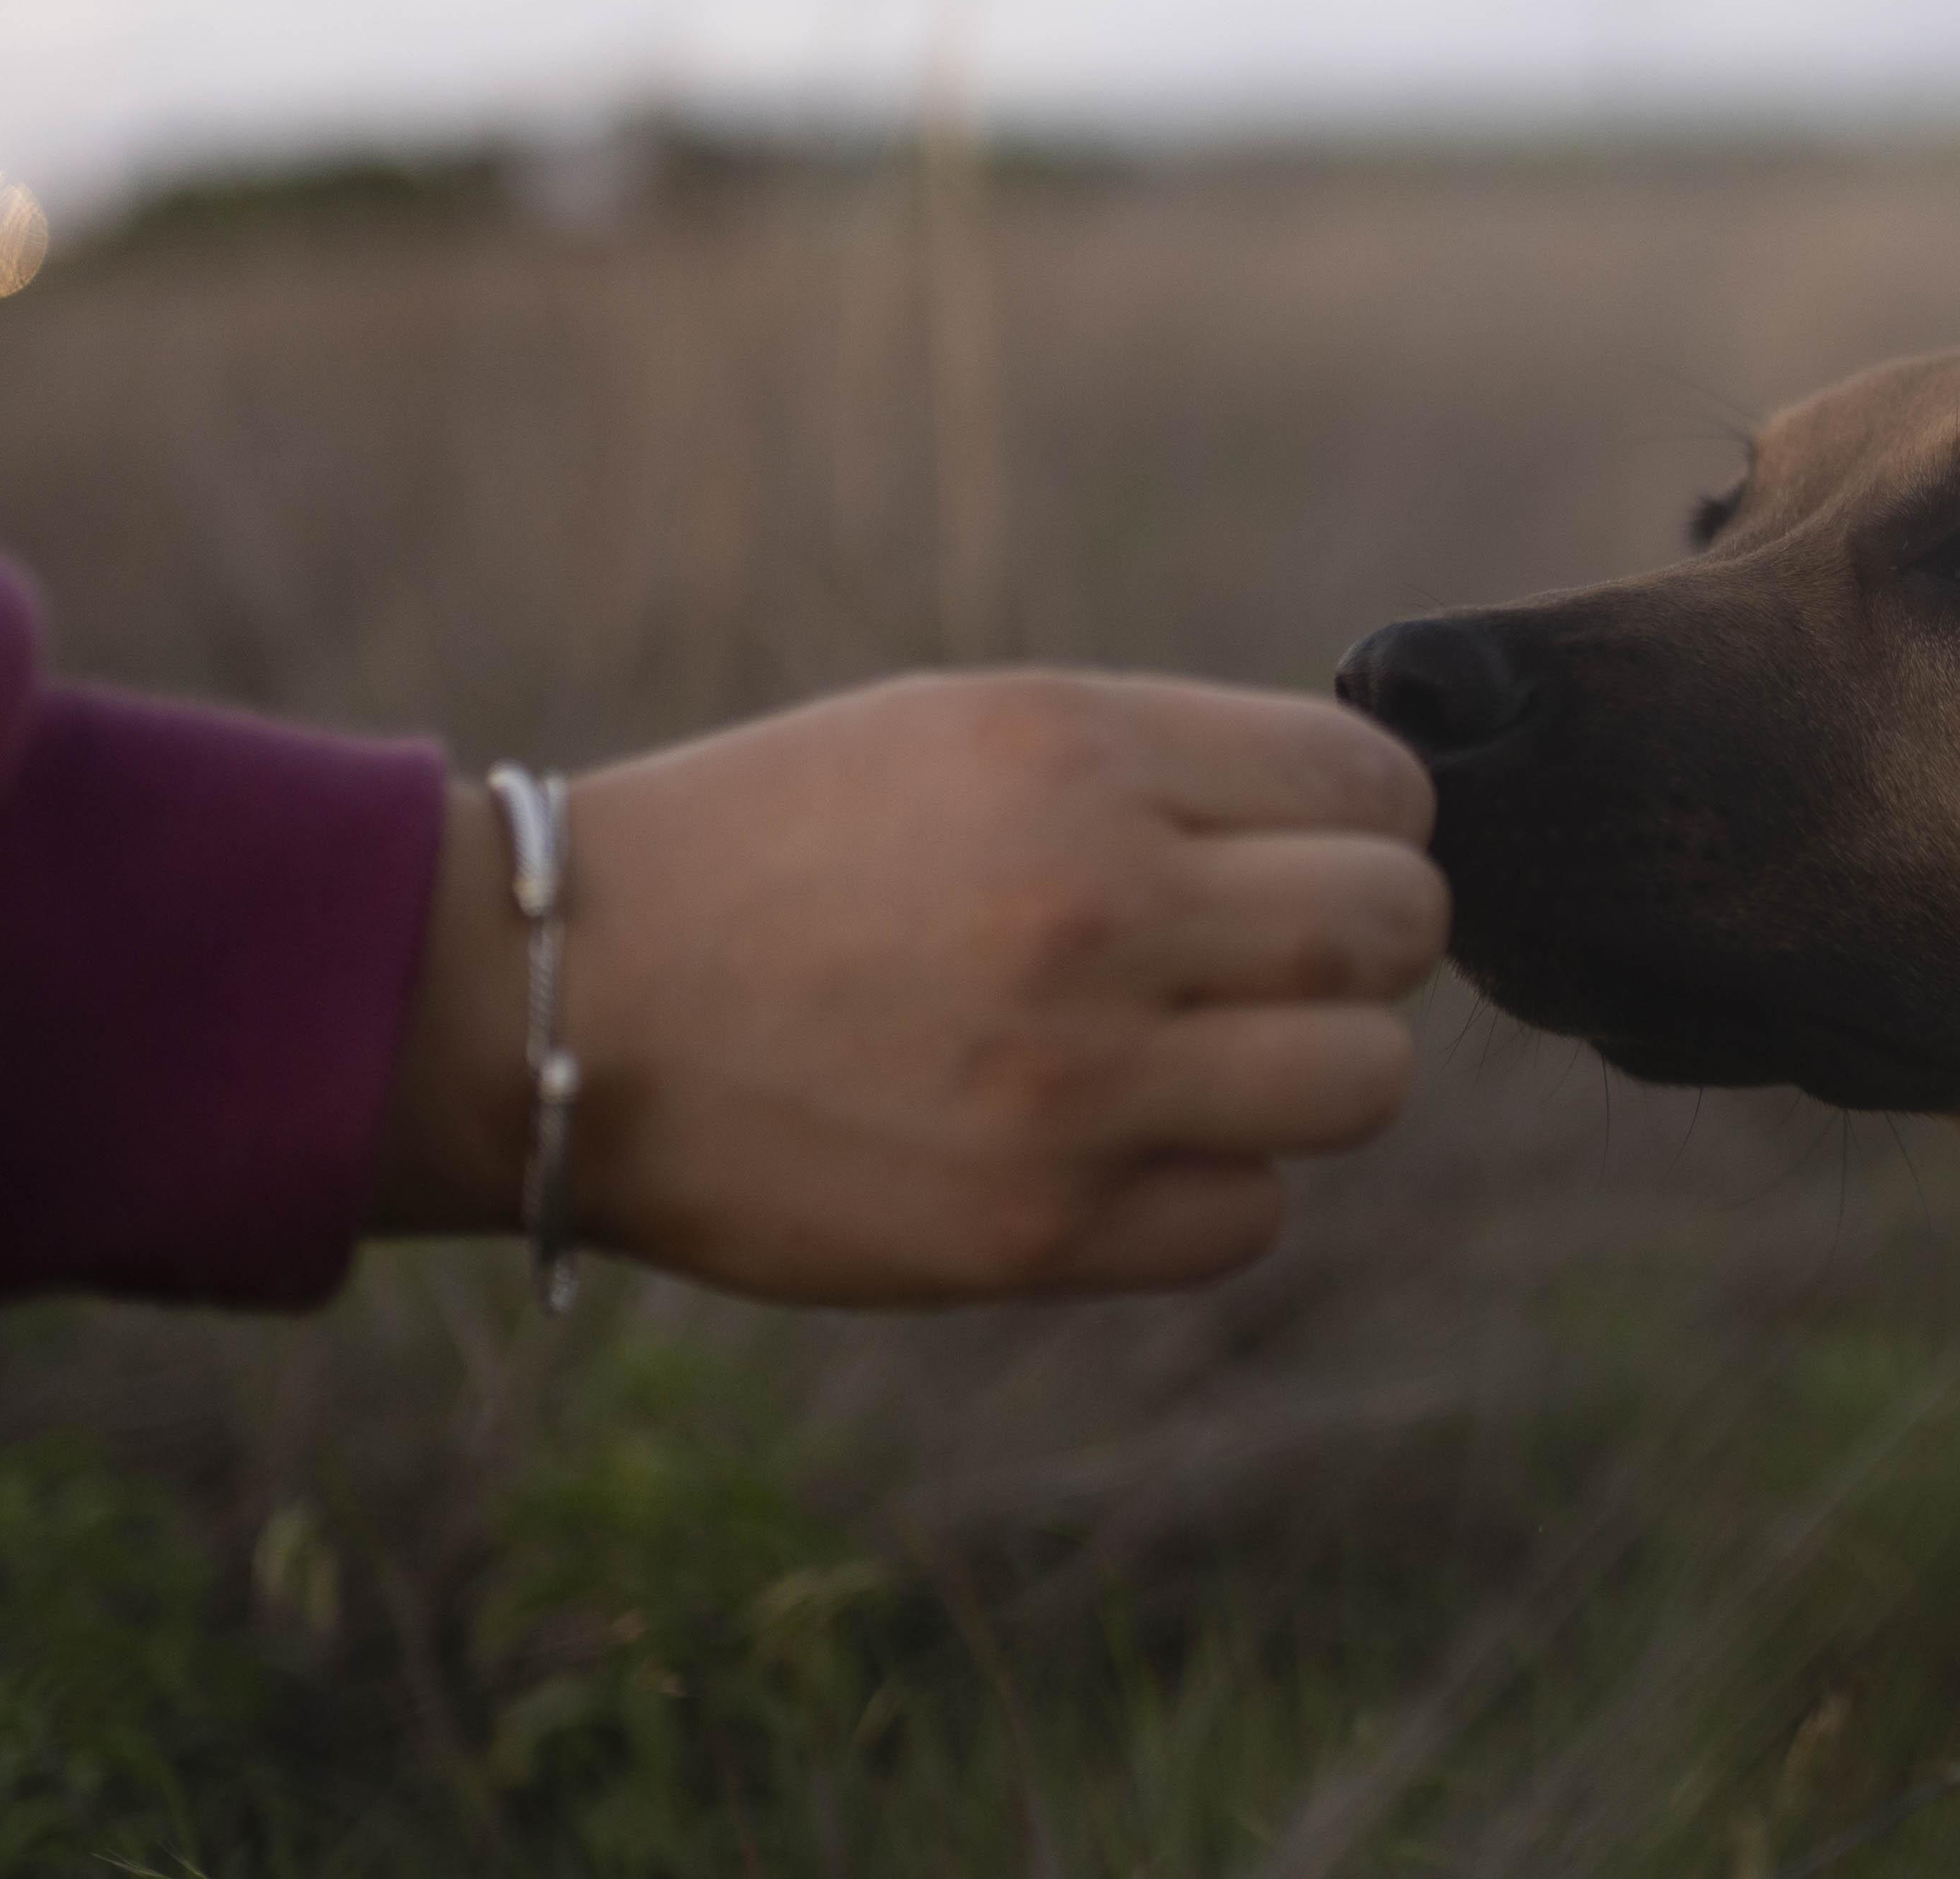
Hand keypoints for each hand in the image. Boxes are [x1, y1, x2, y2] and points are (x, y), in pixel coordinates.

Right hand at [371, 672, 1445, 1301]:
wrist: (563, 1004)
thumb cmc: (779, 850)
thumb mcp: (972, 731)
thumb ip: (1167, 771)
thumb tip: (1359, 824)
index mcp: (1082, 755)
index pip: (1372, 784)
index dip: (1366, 819)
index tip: (1308, 845)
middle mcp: (1098, 906)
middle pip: (1396, 927)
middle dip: (1368, 938)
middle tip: (1275, 955)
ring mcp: (1077, 1081)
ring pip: (1364, 1081)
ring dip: (1315, 1069)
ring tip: (1215, 1054)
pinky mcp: (1039, 1229)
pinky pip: (1252, 1216)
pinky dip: (1215, 1188)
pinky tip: (1123, 1146)